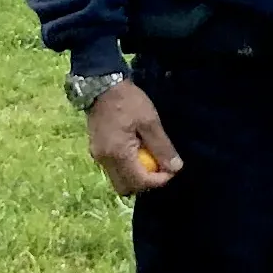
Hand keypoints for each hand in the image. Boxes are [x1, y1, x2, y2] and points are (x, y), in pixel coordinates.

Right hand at [87, 79, 181, 193]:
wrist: (101, 85)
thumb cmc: (128, 102)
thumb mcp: (150, 122)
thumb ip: (162, 147)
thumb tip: (176, 168)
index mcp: (118, 154)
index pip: (140, 182)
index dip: (159, 181)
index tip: (172, 169)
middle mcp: (104, 160)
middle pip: (125, 188)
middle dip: (145, 183)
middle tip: (160, 168)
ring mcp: (97, 156)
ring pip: (118, 180)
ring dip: (135, 176)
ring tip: (150, 158)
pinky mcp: (96, 150)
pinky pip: (113, 169)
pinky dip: (127, 167)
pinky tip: (137, 151)